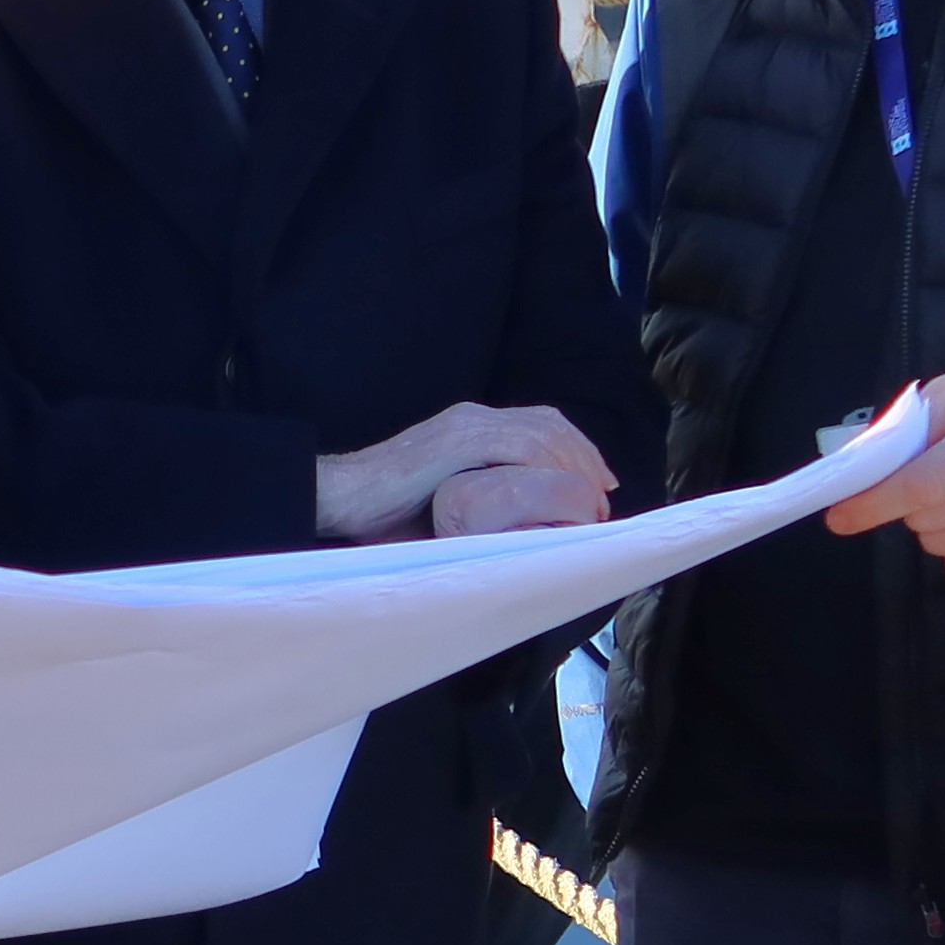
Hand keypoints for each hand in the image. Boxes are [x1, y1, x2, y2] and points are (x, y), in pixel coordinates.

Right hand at [318, 402, 612, 543]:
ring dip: (576, 465)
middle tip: (605, 493)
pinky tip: (567, 491)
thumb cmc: (383, 511)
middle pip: (549, 424)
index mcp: (469, 426)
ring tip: (593, 498)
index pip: (539, 424)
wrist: (338, 497)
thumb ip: (479, 497)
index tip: (596, 484)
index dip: (574, 451)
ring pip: (543, 433)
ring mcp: (465, 426)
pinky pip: (522, 446)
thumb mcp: (445, 498)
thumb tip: (515, 527)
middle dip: (584, 457)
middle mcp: (472, 417)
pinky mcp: (458, 442)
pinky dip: (552, 467)